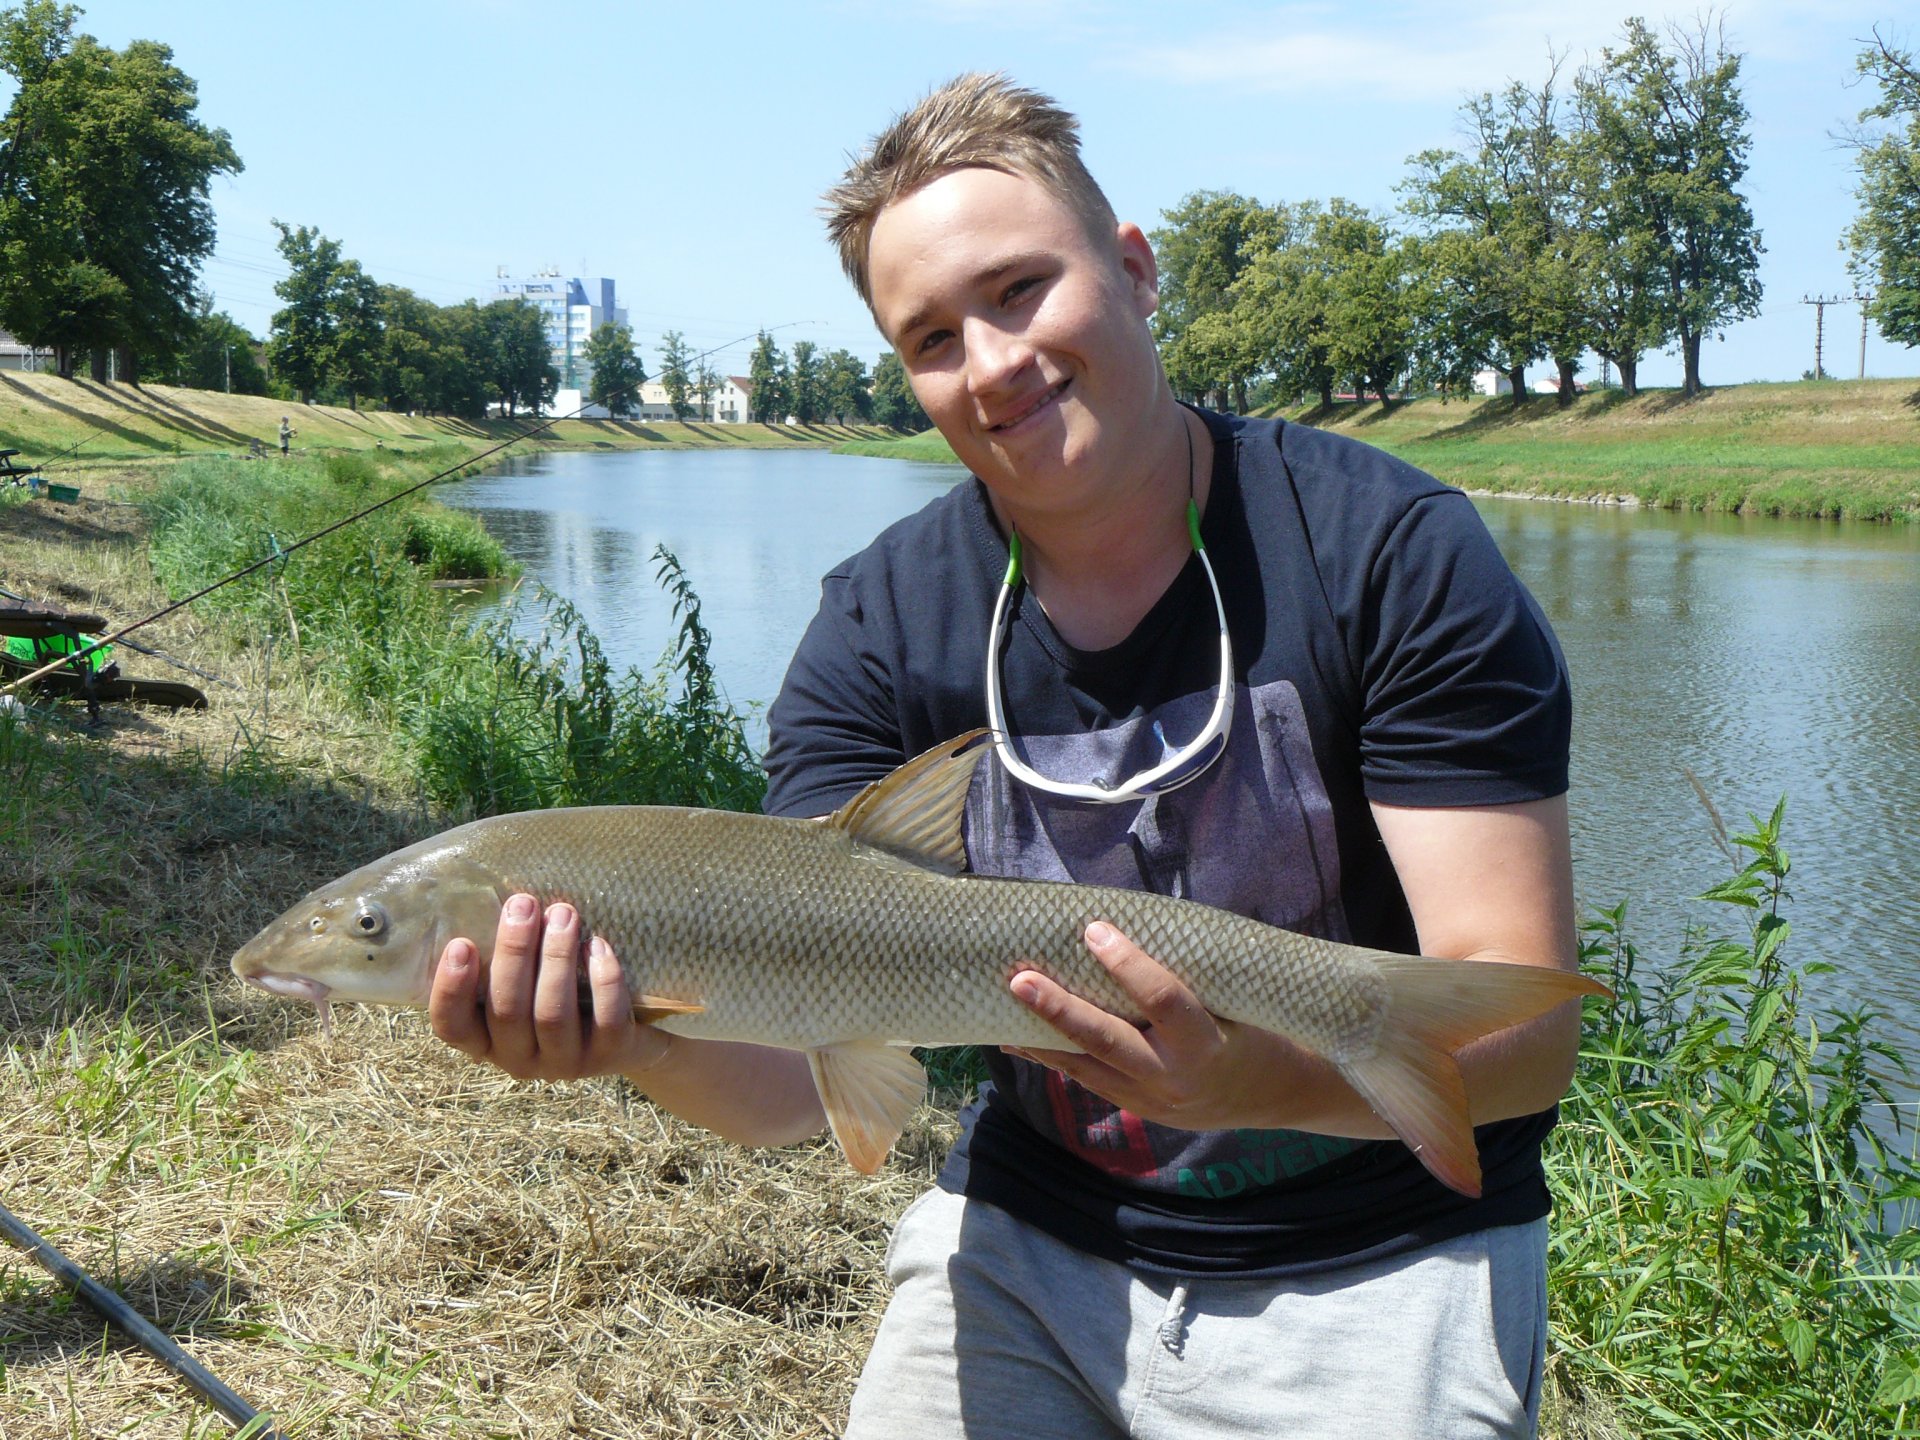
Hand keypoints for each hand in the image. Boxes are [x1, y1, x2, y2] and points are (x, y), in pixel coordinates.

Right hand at [429, 892, 667, 1080]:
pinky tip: (598, 945)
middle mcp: (519, 1059)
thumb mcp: (524, 982)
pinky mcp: (609, 1056)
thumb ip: (506, 957)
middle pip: (507, 1011)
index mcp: (487, 1041)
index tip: (460, 943)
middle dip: (514, 953)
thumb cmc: (557, 994)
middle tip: (523, 905)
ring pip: (553, 1014)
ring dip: (556, 958)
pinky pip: (606, 1019)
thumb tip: (501, 899)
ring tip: (563, 913)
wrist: (625, 1039)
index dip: (451, 990)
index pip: (453, 1027)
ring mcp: (565, 1062)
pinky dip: (603, 979)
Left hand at [1005, 921, 1296, 1130]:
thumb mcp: (1239, 1001)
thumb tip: (1127, 925)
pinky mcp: (1135, 1108)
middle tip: (1019, 979)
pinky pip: (1085, 1078)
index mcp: (1207, 1045)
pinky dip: (1051, 1055)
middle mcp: (1173, 1077)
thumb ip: (1189, 974)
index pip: (1164, 999)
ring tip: (1001, 1006)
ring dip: (1040, 1034)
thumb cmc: (1259, 1030)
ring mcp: (1150, 1099)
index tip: (1095, 929)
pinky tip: (1017, 1036)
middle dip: (1059, 1009)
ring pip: (1084, 1065)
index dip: (1128, 963)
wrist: (1276, 1096)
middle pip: (1107, 1040)